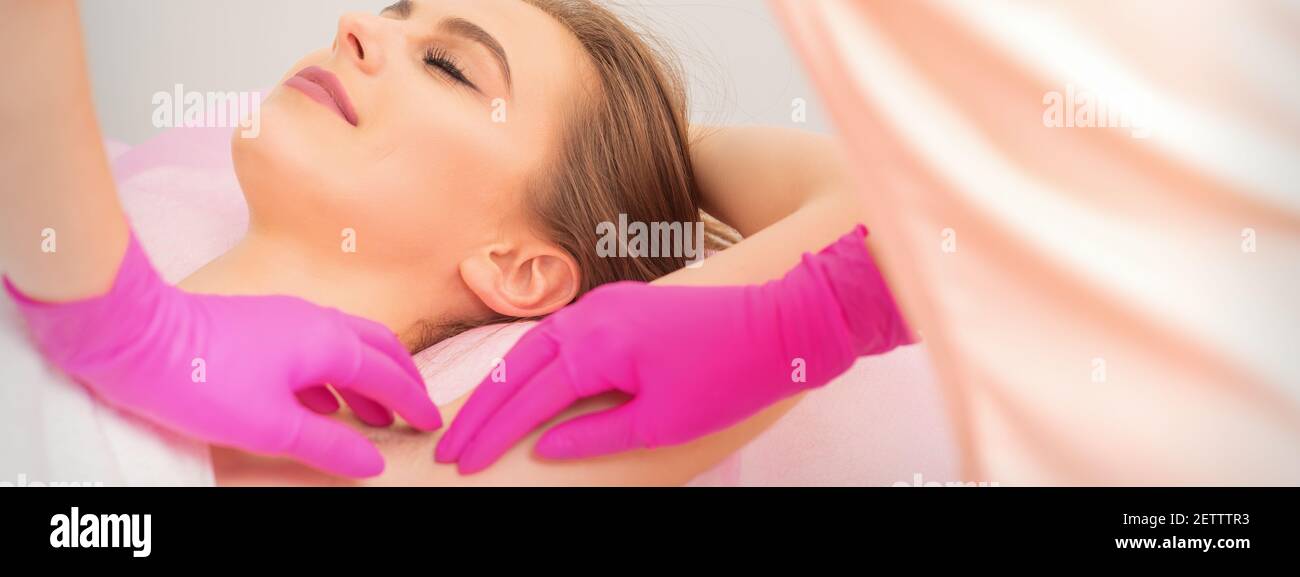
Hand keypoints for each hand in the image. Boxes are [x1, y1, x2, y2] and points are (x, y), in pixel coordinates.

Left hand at [4, 233, 440, 477]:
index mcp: (329, 342)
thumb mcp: (272, 425)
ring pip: (346, 345)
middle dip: (401, 378)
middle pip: (377, 347)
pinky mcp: (261, 324)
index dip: (412, 402)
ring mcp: (287, 318)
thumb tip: (370, 463)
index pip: (387, 375)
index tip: (430, 422)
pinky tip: (321, 401)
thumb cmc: (203, 378)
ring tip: (373, 413)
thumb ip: (328, 444)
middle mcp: (316, 322)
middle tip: (416, 407)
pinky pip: (315, 347)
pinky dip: (333, 374)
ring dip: (367, 377)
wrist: (137, 337)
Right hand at [436, 225, 911, 473]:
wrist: (782, 323)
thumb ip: (595, 434)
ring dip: (502, 385)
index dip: (491, 434)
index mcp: (596, 345)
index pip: (526, 398)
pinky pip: (560, 335)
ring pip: (533, 347)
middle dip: (481, 410)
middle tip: (449, 448)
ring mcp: (604, 305)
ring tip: (475, 421)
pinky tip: (525, 385)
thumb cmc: (727, 376)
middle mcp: (590, 317)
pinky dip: (532, 364)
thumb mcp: (660, 421)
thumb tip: (545, 448)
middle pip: (516, 368)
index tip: (461, 464)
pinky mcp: (620, 304)